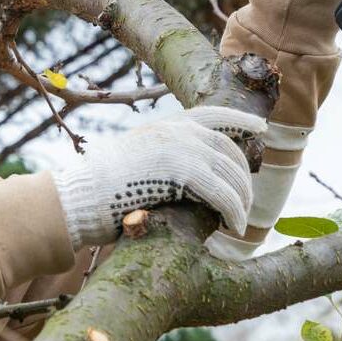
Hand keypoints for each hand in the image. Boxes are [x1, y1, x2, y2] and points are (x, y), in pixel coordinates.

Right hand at [51, 106, 264, 247]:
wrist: (81, 196)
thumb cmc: (99, 188)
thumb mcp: (134, 158)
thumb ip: (161, 158)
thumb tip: (182, 176)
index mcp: (164, 126)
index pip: (211, 114)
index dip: (239, 120)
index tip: (260, 129)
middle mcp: (176, 131)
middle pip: (228, 150)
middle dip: (242, 176)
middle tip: (247, 199)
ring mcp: (181, 149)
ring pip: (230, 174)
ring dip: (241, 199)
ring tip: (240, 220)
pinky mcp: (183, 173)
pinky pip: (222, 194)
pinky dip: (234, 212)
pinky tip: (236, 226)